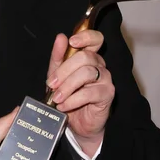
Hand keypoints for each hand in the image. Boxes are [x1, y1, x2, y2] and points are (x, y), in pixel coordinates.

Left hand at [46, 30, 114, 156]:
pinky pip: (90, 92)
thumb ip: (58, 57)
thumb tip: (60, 37)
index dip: (86, 37)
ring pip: (87, 73)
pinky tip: (64, 105)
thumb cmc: (68, 95)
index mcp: (88, 56)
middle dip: (64, 70)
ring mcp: (105, 79)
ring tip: (56, 98)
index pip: (95, 39)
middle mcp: (99, 65)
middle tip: (51, 84)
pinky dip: (73, 99)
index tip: (72, 42)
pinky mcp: (108, 94)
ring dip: (67, 86)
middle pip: (85, 57)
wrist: (76, 123)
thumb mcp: (57, 75)